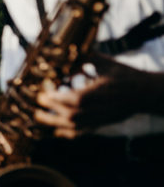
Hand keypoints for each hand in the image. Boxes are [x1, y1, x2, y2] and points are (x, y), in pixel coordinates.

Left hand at [35, 55, 161, 137]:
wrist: (146, 93)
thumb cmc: (125, 75)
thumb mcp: (106, 63)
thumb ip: (85, 59)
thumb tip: (64, 53)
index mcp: (102, 92)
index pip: (77, 99)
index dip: (58, 98)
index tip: (45, 92)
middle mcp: (101, 108)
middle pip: (72, 114)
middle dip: (52, 107)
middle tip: (39, 99)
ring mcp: (102, 118)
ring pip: (76, 125)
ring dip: (55, 122)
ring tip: (39, 116)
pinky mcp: (103, 123)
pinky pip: (84, 132)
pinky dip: (69, 133)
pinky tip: (57, 131)